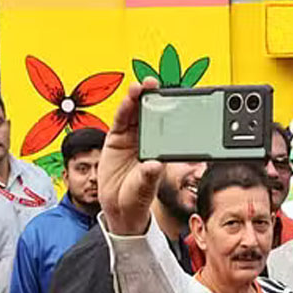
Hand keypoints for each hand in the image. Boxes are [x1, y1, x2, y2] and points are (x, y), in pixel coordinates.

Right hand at [98, 78, 163, 235]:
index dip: (170, 111)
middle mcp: (149, 140)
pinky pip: (120, 121)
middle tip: (154, 85)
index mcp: (162, 149)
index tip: (175, 99)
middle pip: (151, 114)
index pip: (168, 126)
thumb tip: (154, 165)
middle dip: (152, 98)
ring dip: (136, 99)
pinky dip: (123, 109)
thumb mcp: (144, 189)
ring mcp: (133, 138)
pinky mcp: (117, 139)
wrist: (118, 207)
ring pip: (135, 113)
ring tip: (139, 87)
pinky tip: (127, 99)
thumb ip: (148, 176)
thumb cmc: (137, 197)